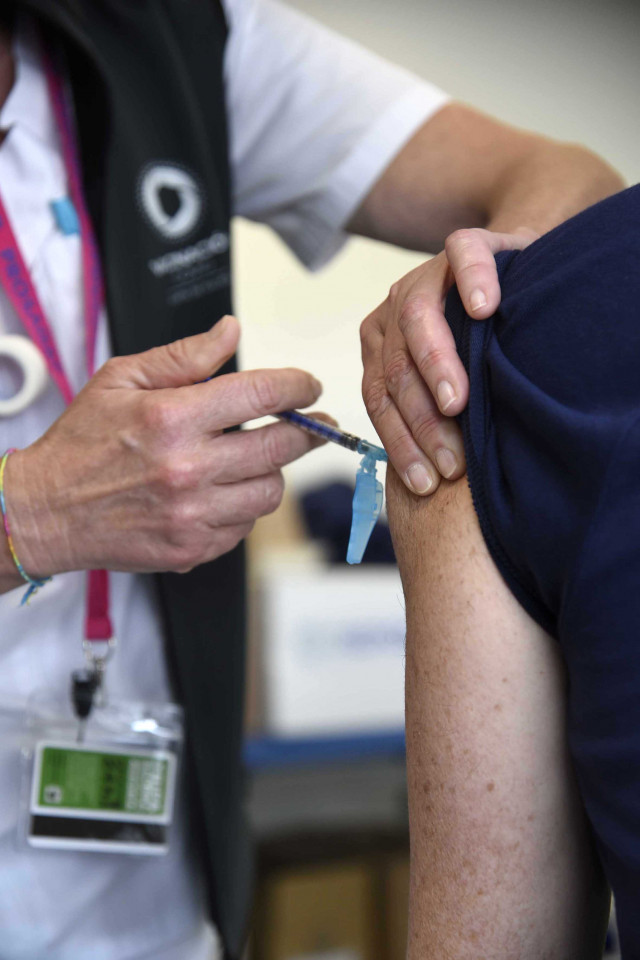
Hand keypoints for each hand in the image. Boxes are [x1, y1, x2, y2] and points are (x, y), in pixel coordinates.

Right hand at [7, 316, 323, 575]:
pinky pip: (245, 526)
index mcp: (172, 417)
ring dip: (272, 471)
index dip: (298, 386)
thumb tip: (231, 331)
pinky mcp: (192, 549)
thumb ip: (183, 356)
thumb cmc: (81, 443)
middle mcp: (188, 468)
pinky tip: (223, 492)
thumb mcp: (121, 379)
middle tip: (315, 423)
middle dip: (309, 430)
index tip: (309, 386)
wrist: (47, 511)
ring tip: (255, 458)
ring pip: (270, 491)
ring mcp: (192, 514)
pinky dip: (243, 506)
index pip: (262, 394)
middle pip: (281, 446)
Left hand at [360, 227, 537, 493]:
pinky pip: (462, 257)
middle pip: (394, 369)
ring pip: (416, 319)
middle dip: (422, 421)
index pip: (377, 399)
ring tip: (458, 402)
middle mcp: (394, 312)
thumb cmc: (489, 348)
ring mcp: (425, 276)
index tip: (425, 484)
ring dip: (438, 365)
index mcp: (382, 347)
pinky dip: (472, 282)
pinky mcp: (466, 244)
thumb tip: (428, 486)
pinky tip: (484, 309)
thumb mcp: (456, 386)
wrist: (522, 283)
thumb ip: (433, 416)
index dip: (400, 444)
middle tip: (451, 461)